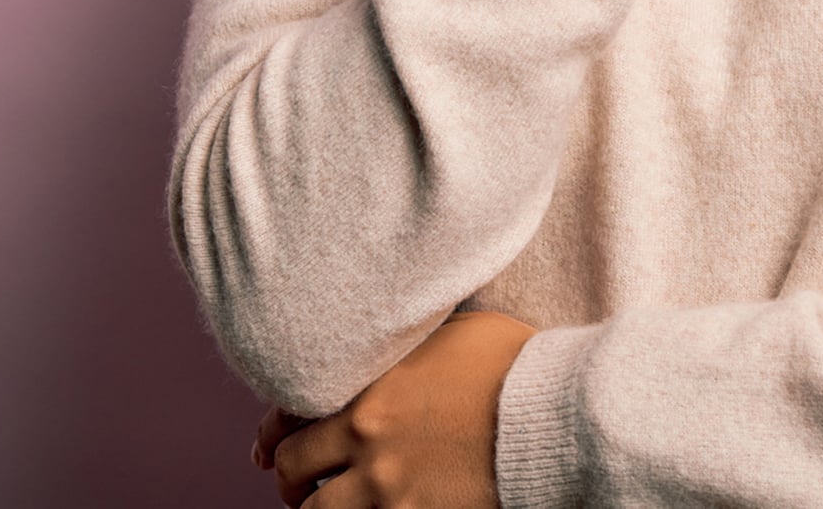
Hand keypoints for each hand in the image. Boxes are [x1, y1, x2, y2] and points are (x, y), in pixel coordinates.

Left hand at [255, 310, 537, 506]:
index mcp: (366, 390)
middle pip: (293, 471)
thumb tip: (377, 341)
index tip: (268, 448)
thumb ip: (399, 346)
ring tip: (325, 506)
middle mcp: (365, 441)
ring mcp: (388, 490)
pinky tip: (377, 508)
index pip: (285, 417)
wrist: (554, 411)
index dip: (269, 436)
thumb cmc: (512, 362)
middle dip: (289, 480)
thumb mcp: (445, 332)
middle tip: (295, 487)